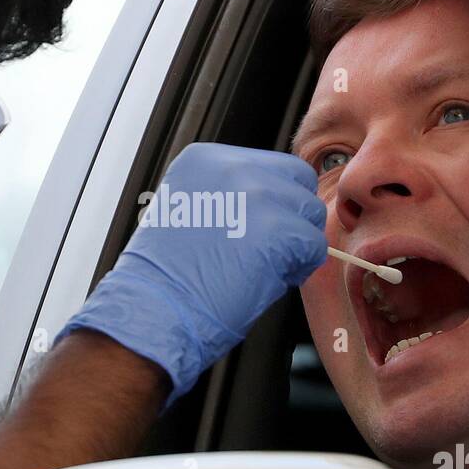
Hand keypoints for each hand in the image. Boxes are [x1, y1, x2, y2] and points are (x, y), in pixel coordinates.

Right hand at [57, 142, 327, 402]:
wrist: (154, 310)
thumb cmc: (168, 277)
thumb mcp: (190, 210)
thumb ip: (228, 195)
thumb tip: (271, 205)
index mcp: (206, 158)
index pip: (269, 166)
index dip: (273, 201)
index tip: (259, 227)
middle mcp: (232, 166)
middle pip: (297, 180)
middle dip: (291, 214)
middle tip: (272, 247)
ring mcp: (257, 195)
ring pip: (309, 212)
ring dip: (297, 241)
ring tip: (266, 266)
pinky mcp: (278, 230)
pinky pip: (314, 245)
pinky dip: (300, 266)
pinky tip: (271, 278)